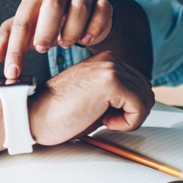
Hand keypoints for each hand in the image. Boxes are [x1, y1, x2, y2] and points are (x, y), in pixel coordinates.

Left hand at [0, 0, 112, 78]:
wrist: (78, 18)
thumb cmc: (46, 25)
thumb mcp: (25, 30)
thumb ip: (6, 39)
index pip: (22, 23)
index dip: (15, 50)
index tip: (12, 73)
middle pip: (53, 6)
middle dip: (46, 32)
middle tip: (43, 49)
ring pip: (80, 8)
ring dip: (72, 31)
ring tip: (66, 43)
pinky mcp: (102, 4)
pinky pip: (103, 11)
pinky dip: (95, 29)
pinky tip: (86, 39)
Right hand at [28, 51, 154, 145]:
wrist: (35, 116)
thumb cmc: (61, 113)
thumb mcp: (95, 98)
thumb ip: (118, 94)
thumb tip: (143, 103)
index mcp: (106, 60)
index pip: (140, 85)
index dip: (127, 108)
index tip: (103, 113)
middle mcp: (110, 59)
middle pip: (147, 91)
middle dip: (131, 112)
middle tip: (104, 118)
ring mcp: (111, 67)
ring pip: (146, 99)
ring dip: (129, 118)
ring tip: (102, 119)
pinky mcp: (111, 81)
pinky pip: (141, 107)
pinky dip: (128, 123)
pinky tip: (104, 121)